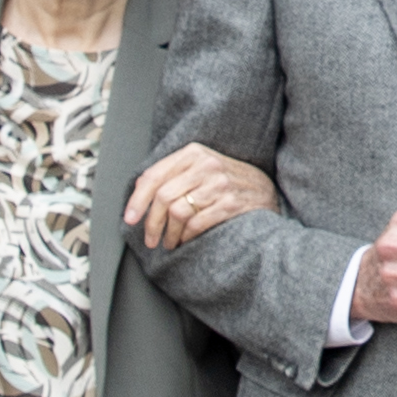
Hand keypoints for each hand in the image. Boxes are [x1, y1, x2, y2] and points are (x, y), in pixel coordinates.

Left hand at [125, 143, 275, 251]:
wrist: (267, 190)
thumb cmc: (227, 181)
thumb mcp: (202, 166)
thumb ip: (175, 173)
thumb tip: (138, 189)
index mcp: (194, 153)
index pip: (154, 176)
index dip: (137, 200)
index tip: (130, 219)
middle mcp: (206, 165)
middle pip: (163, 197)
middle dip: (151, 223)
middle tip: (150, 239)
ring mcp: (219, 185)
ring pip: (177, 212)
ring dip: (169, 233)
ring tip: (169, 242)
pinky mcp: (230, 204)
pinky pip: (196, 224)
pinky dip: (186, 237)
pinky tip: (185, 241)